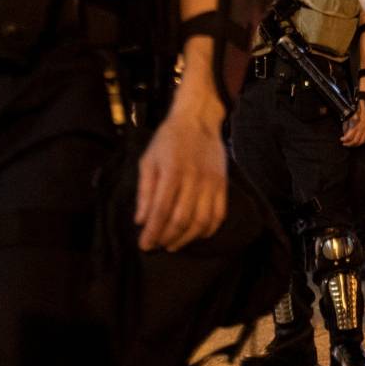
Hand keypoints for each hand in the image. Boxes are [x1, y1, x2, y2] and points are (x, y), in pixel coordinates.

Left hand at [134, 78, 227, 251]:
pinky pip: (219, 214)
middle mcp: (193, 179)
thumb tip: (141, 220)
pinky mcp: (223, 184)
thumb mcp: (148, 160)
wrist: (198, 119)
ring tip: (174, 244)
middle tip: (157, 246)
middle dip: (167, 238)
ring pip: (201, 221)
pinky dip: (208, 230)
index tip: (144, 245)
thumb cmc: (168, 140)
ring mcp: (211, 182)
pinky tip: (197, 235)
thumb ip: (145, 191)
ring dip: (187, 238)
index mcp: (172, 172)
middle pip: (181, 219)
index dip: (152, 232)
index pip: (161, 210)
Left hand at [340, 102, 364, 146]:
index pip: (349, 136)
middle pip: (355, 141)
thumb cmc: (355, 111)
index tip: (341, 139)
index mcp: (356, 125)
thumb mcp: (349, 117)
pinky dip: (362, 142)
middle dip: (349, 144)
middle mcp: (361, 128)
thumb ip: (346, 126)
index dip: (344, 139)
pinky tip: (358, 142)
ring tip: (350, 144)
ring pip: (361, 141)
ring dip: (355, 144)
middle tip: (344, 144)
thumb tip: (345, 134)